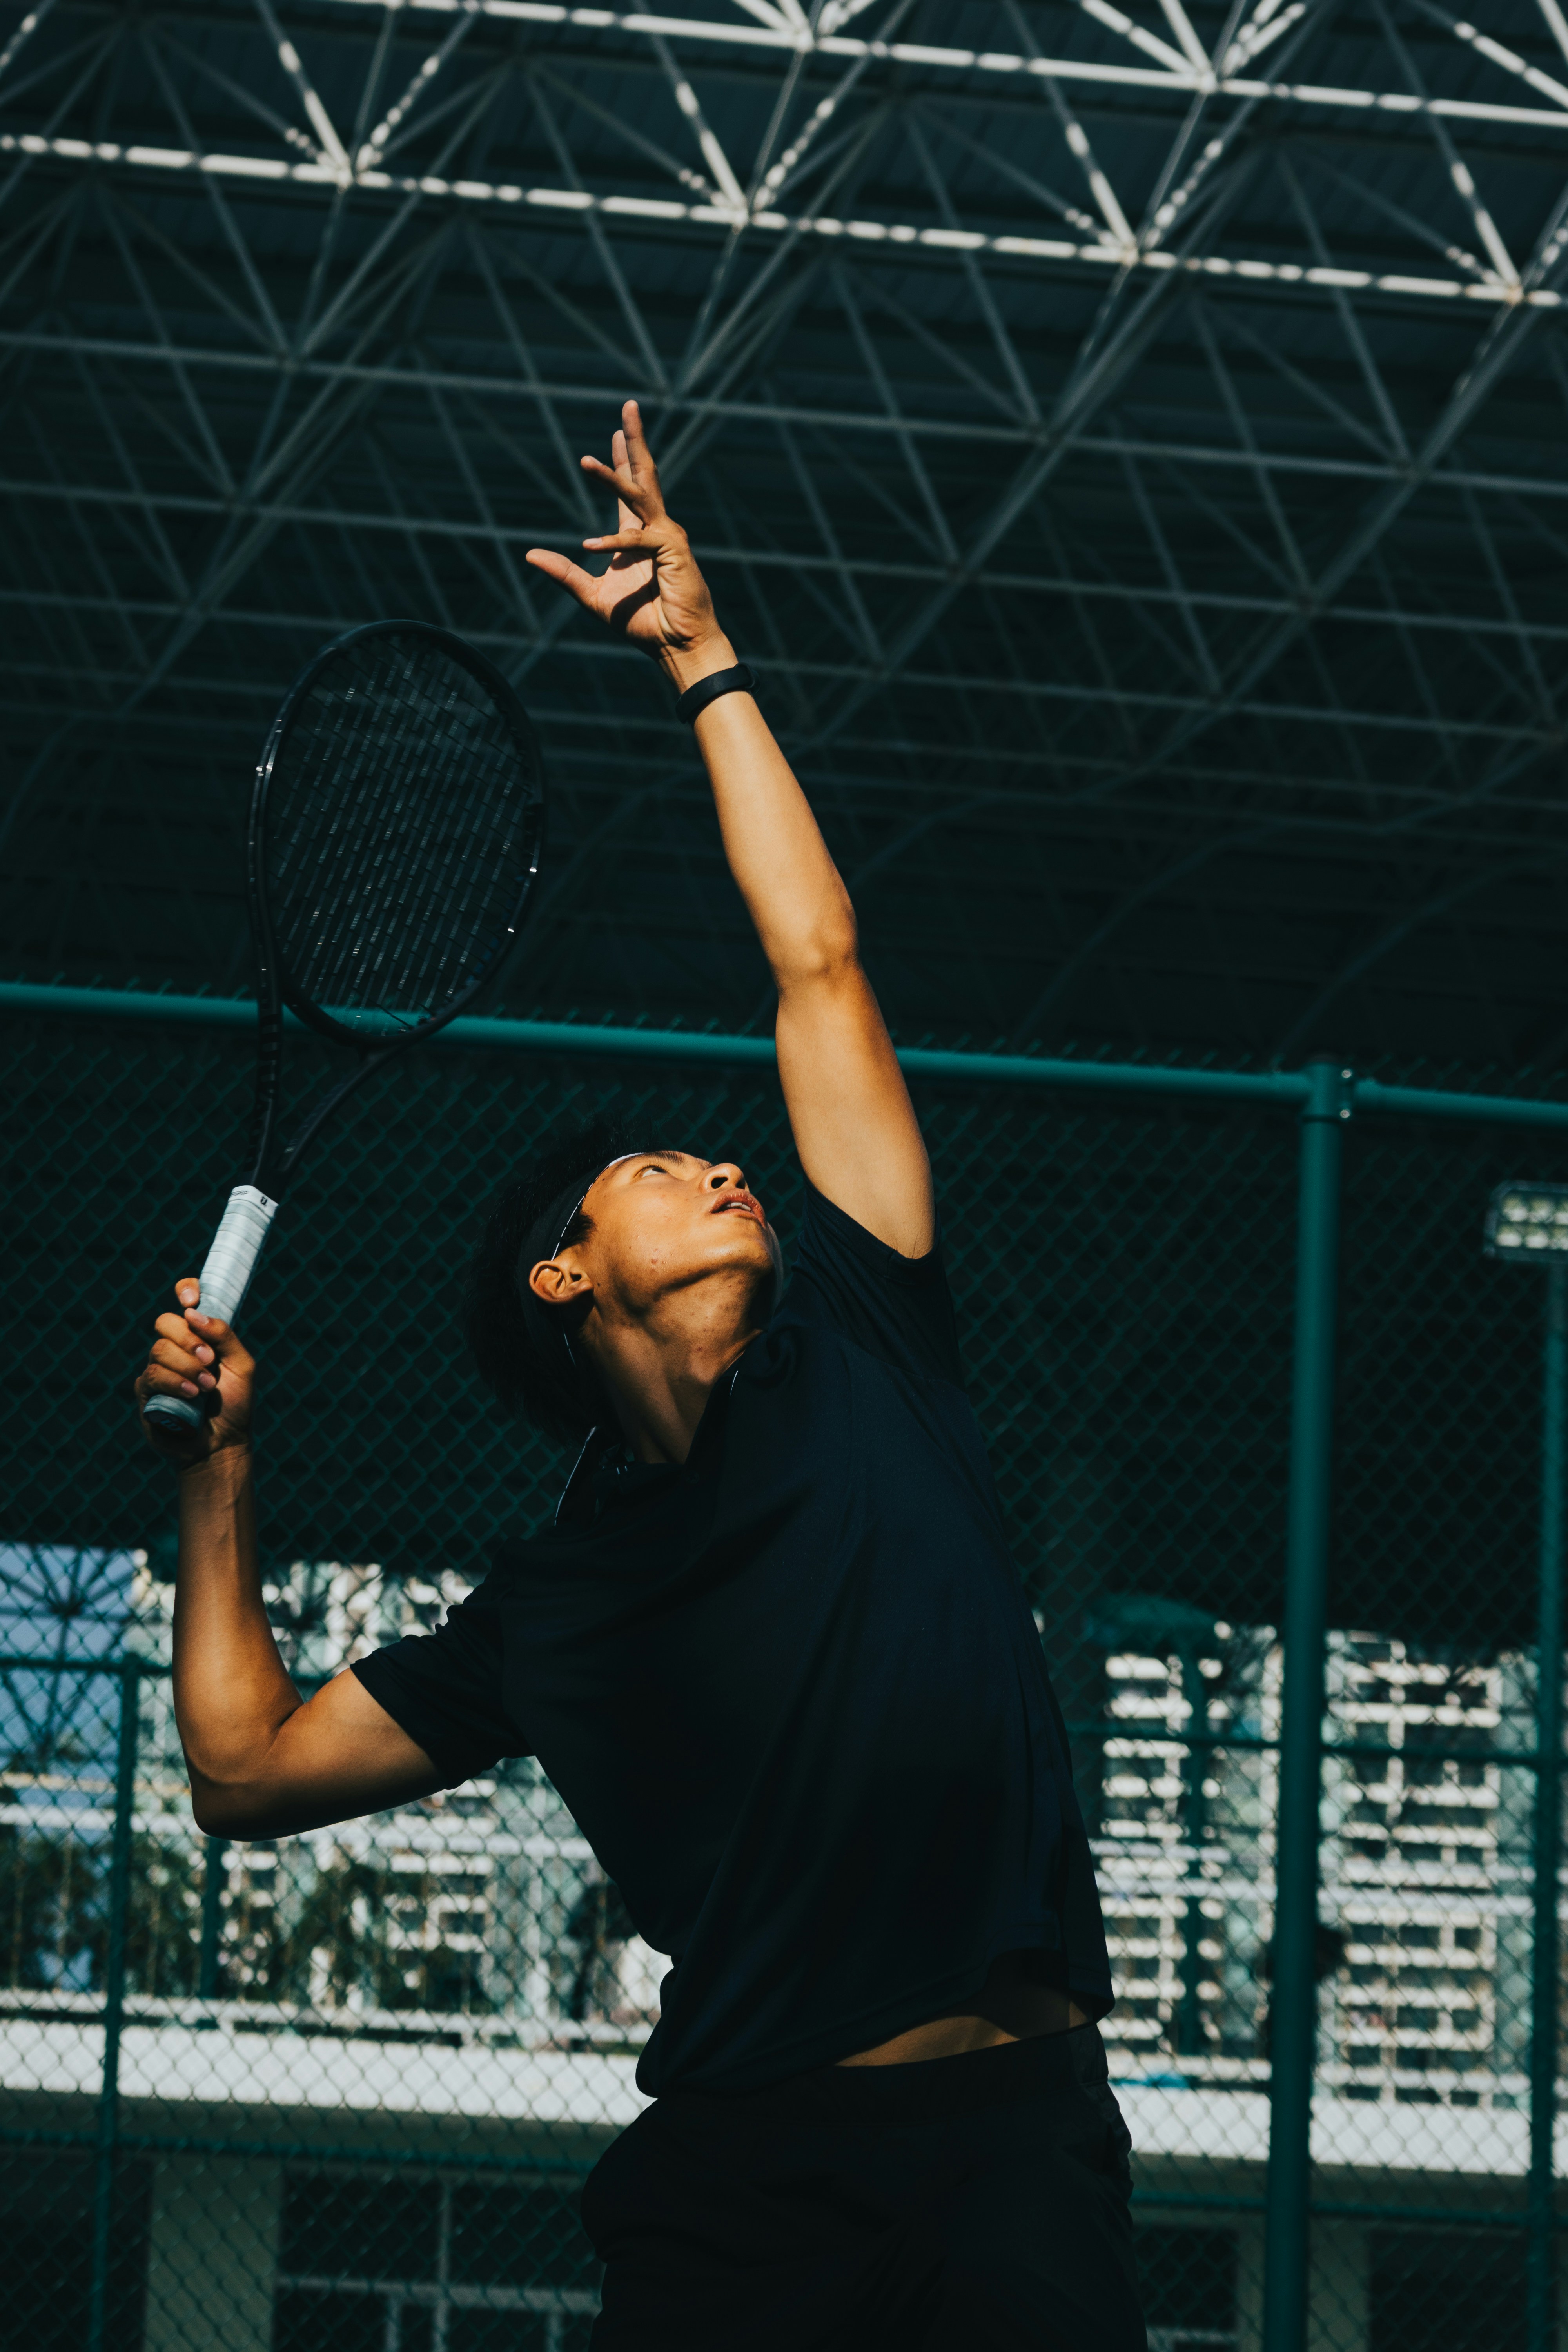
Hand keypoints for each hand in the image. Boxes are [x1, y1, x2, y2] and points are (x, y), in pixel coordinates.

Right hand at [135, 1278, 254, 1465]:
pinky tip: (192, 1395)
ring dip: (187, 1366)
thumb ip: (224, 1336)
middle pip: (164, 1322)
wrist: (223, 1443)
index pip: (185, 1302)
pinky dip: (175, 1383)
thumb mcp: (242, 1366)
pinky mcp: (146, 1392)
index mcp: (199, 1337)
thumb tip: (194, 1313)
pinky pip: (153, 1375)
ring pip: (158, 1350)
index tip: (192, 1301)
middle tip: (209, 1360)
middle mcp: (175, 1348)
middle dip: (188, 1339)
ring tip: (206, 1387)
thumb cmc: (234, 1403)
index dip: (185, 1291)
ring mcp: (158, 1369)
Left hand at [526, 400, 732, 688]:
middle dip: (635, 440)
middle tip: (628, 406)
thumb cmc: (643, 624)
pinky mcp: (673, 551)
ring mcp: (667, 536)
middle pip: (644, 474)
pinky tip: (587, 546)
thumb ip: (564, 573)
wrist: (676, 647)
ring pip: (639, 495)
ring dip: (612, 476)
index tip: (616, 432)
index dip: (622, 459)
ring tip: (584, 461)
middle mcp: (656, 528)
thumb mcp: (593, 596)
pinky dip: (612, 542)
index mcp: (639, 535)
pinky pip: (638, 539)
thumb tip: (529, 554)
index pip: (631, 487)